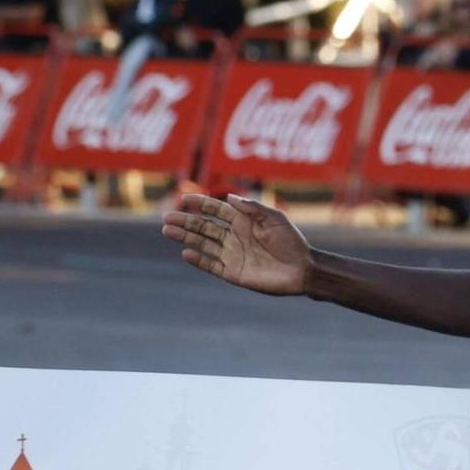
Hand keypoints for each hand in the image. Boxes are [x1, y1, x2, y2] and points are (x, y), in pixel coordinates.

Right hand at [160, 192, 312, 297]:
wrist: (303, 270)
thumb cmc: (292, 242)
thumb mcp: (275, 219)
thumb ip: (253, 208)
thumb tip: (229, 197)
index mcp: (243, 221)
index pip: (215, 209)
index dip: (200, 203)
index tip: (184, 198)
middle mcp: (234, 236)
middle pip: (203, 226)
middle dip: (185, 221)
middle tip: (166, 218)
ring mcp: (232, 254)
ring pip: (203, 244)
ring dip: (185, 237)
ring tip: (168, 231)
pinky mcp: (233, 272)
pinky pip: (211, 265)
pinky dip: (199, 260)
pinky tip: (186, 253)